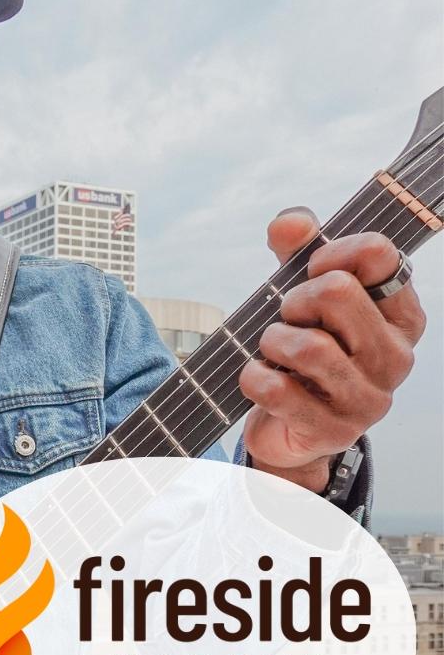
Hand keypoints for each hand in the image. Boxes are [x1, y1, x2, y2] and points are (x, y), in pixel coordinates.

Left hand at [238, 208, 426, 490]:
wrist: (288, 425)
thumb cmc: (303, 349)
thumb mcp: (302, 293)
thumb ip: (296, 251)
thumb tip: (289, 223)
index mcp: (401, 315)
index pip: (378, 254)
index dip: (330, 251)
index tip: (310, 268)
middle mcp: (395, 357)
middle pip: (336, 293)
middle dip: (295, 300)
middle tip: (288, 317)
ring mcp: (368, 399)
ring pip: (307, 345)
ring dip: (272, 341)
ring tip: (274, 350)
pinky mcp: (332, 431)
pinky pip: (275, 389)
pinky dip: (254, 377)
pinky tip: (259, 377)